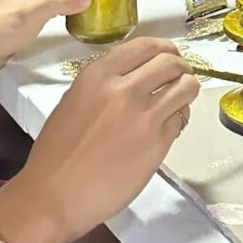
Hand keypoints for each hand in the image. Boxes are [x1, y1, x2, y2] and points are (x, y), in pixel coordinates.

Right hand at [0, 38, 198, 242]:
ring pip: (185, 87)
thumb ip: (104, 83)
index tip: (170, 55)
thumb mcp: (74, 101)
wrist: (54, 196)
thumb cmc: (56, 153)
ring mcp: (144, 117)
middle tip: (180, 76)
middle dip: (181, 66)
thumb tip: (135, 77)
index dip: (164, 48)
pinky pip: (180, 118)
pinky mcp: (158, 144)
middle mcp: (124, 90)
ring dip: (187, 88)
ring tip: (180, 98)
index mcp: (98, 76)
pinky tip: (170, 124)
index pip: (146, 46)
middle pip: (171, 62)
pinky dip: (180, 117)